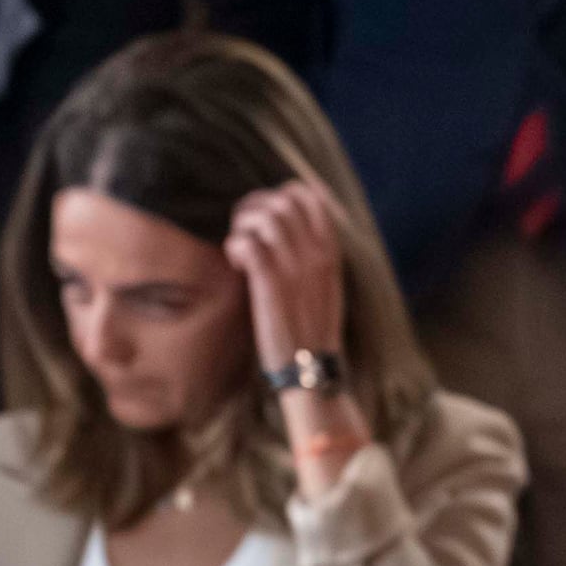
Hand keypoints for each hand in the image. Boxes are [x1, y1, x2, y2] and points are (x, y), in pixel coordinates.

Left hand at [225, 184, 365, 476]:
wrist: (310, 370)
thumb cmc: (310, 329)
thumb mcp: (324, 285)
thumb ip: (312, 253)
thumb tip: (286, 227)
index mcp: (330, 251)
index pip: (308, 195)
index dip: (279, 196)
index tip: (265, 219)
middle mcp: (315, 254)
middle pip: (281, 200)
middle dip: (254, 208)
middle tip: (244, 234)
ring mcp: (295, 268)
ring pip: (264, 216)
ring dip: (243, 227)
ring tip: (240, 252)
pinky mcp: (272, 286)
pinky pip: (248, 244)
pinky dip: (235, 247)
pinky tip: (236, 265)